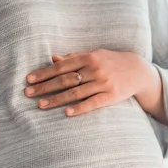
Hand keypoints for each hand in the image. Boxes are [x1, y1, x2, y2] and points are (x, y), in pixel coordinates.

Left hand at [24, 49, 166, 122]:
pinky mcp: (111, 96)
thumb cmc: (110, 62)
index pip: (61, 67)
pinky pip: (92, 103)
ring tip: (40, 105)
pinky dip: (79, 108)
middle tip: (28, 94)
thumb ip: (73, 57)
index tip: (29, 80)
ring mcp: (103, 83)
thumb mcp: (94, 55)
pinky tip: (66, 113)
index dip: (44, 73)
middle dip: (45, 87)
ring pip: (75, 93)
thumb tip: (53, 58)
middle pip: (65, 80)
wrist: (138, 71)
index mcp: (88, 57)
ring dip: (56, 99)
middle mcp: (94, 69)